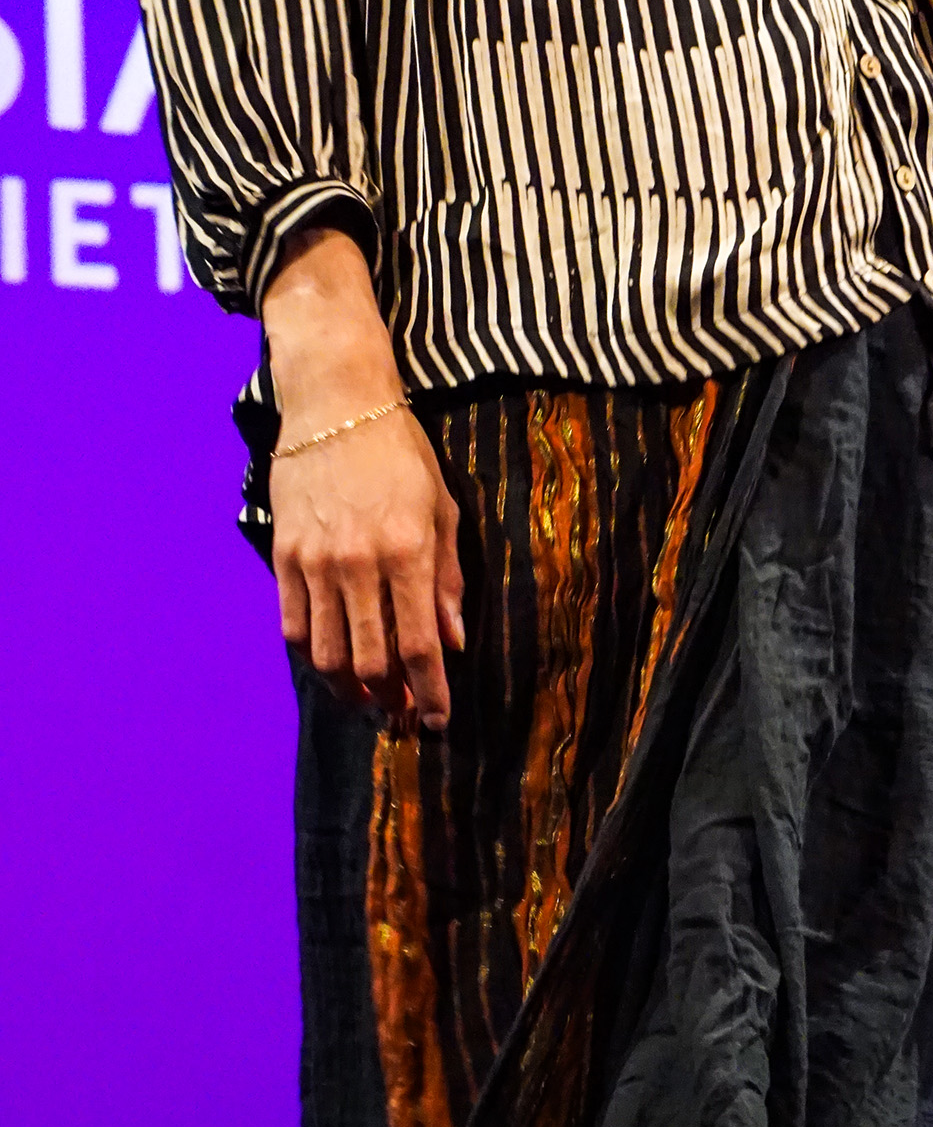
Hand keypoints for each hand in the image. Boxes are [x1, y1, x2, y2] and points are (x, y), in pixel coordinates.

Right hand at [263, 227, 463, 727]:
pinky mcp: (284, 555)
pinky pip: (294, 625)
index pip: (421, 644)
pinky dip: (312, 656)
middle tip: (402, 716)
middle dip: (390, 700)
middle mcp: (360, 564)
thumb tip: (454, 641)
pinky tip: (330, 665)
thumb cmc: (401, 454)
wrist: (335, 405)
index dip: (430, 692)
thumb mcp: (444, 509)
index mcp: (409, 551)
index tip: (437, 721)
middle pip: (370, 660)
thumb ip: (448, 579)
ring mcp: (316, 562)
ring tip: (367, 701)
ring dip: (348, 689)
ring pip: (327, 653)